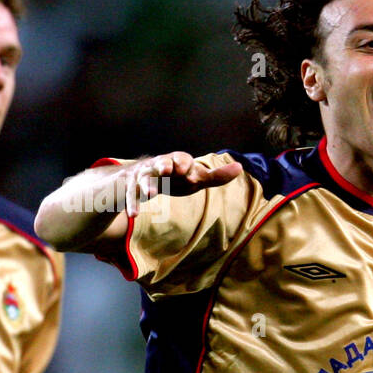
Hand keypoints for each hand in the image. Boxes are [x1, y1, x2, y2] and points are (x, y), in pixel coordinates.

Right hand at [124, 152, 241, 216]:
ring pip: (144, 179)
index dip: (183, 163)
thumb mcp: (197, 177)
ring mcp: (144, 175)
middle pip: (161, 163)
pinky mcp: (132, 186)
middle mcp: (159, 165)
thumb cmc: (178, 177)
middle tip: (166, 170)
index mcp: (176, 161)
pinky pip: (131, 195)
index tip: (186, 170)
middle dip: (163, 165)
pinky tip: (133, 214)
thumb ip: (217, 175)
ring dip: (146, 186)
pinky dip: (132, 204)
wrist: (145, 176)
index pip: (181, 158)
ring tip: (149, 194)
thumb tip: (240, 167)